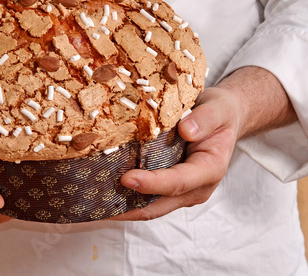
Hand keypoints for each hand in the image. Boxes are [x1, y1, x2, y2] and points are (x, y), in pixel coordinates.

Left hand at [112, 66, 295, 220]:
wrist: (222, 117)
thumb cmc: (219, 113)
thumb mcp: (218, 108)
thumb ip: (205, 118)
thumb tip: (186, 130)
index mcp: (210, 169)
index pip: (178, 182)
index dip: (152, 183)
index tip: (126, 178)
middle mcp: (196, 187)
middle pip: (159, 205)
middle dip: (128, 208)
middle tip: (98, 204)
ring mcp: (182, 191)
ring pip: (150, 207)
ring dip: (123, 207)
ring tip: (95, 204)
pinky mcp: (169, 187)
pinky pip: (146, 198)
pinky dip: (126, 197)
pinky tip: (104, 192)